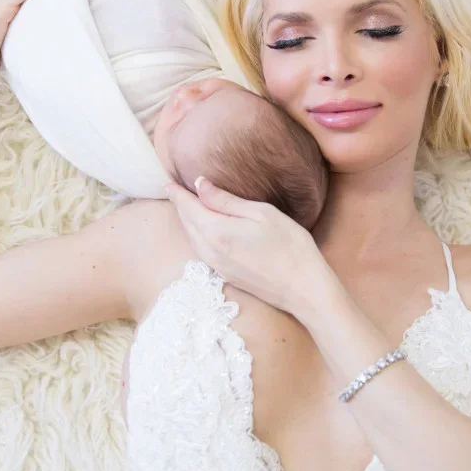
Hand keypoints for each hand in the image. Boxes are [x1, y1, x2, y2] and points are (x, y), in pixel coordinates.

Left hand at [164, 176, 330, 317]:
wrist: (303, 289)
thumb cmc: (290, 246)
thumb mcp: (261, 214)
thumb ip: (226, 201)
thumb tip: (199, 185)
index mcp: (217, 232)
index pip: (188, 207)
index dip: (177, 193)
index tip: (168, 181)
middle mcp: (210, 251)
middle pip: (186, 223)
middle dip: (179, 205)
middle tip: (173, 189)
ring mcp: (216, 266)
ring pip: (192, 238)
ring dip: (186, 220)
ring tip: (185, 205)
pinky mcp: (225, 275)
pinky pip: (201, 249)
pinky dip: (196, 234)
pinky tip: (203, 228)